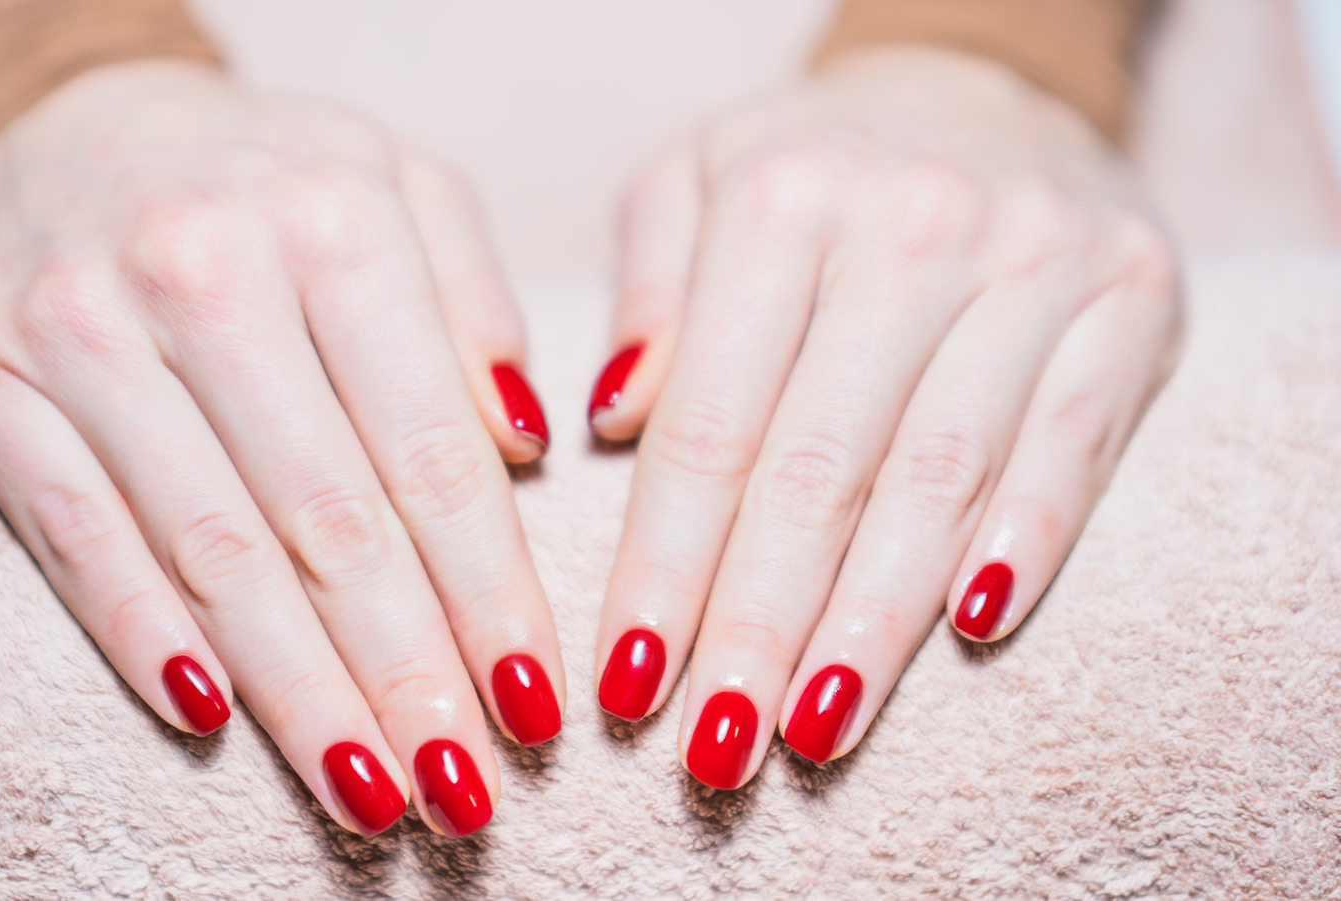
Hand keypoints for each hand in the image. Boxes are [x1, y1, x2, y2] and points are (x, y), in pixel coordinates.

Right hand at [0, 60, 563, 836]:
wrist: (57, 109)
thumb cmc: (263, 174)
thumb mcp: (395, 183)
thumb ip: (474, 304)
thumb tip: (529, 450)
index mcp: (333, 220)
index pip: (431, 450)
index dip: (489, 592)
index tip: (536, 701)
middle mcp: (204, 269)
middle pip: (328, 521)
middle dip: (406, 673)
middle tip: (464, 789)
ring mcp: (77, 324)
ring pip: (210, 550)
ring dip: (298, 691)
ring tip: (369, 792)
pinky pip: (75, 534)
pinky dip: (143, 636)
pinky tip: (214, 721)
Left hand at [589, 47, 1181, 787]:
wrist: (982, 83)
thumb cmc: (811, 162)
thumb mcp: (694, 180)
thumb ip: (647, 292)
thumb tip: (606, 424)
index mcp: (784, 200)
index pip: (710, 424)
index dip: (664, 564)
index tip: (626, 681)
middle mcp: (912, 225)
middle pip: (820, 467)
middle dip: (760, 622)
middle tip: (716, 747)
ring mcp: (1036, 260)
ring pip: (940, 476)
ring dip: (875, 620)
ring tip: (814, 727)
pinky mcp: (1130, 298)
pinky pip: (1074, 444)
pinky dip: (1025, 541)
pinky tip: (971, 631)